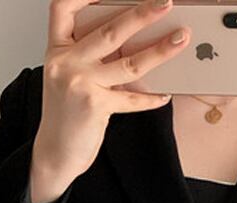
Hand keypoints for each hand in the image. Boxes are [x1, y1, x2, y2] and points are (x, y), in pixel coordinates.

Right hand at [29, 0, 190, 202]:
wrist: (55, 153)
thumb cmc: (65, 115)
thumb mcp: (68, 77)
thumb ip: (89, 57)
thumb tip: (131, 39)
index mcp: (57, 50)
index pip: (63, 7)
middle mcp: (65, 63)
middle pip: (108, 31)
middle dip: (141, 14)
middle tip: (164, 3)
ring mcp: (79, 84)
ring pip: (128, 62)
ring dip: (160, 50)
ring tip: (181, 39)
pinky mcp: (95, 106)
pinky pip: (131, 98)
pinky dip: (150, 98)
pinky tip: (165, 95)